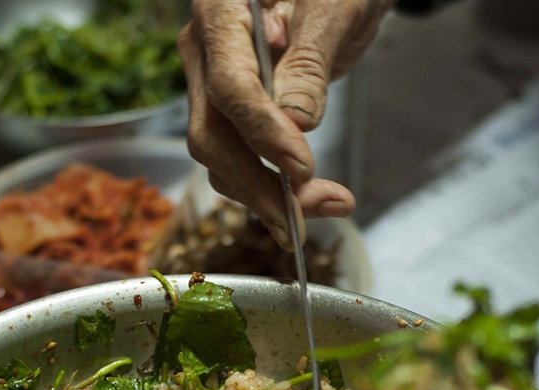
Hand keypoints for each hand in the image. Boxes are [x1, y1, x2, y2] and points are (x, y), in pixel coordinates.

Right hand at [178, 0, 392, 247]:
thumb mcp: (333, 9)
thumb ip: (310, 62)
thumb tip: (296, 121)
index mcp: (221, 11)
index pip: (230, 86)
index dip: (263, 134)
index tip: (301, 168)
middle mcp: (204, 48)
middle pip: (213, 132)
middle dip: (257, 185)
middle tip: (302, 220)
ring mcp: (212, 80)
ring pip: (220, 156)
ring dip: (266, 194)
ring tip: (329, 206)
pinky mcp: (231, 108)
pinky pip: (237, 155)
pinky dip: (269, 185)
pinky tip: (310, 201)